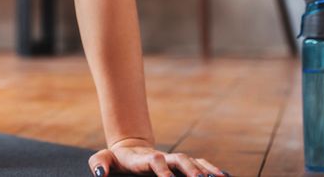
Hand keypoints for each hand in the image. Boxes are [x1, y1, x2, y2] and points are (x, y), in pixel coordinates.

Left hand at [88, 138, 229, 176]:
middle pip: (180, 159)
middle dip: (190, 169)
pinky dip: (211, 169)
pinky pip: (199, 165)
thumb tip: (99, 173)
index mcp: (145, 158)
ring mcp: (173, 160)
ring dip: (205, 170)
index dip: (162, 170)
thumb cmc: (116, 159)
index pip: (155, 162)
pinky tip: (224, 176)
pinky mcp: (181, 164)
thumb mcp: (103, 159)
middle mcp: (163, 157)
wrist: (129, 150)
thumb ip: (99, 163)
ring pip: (193, 162)